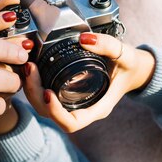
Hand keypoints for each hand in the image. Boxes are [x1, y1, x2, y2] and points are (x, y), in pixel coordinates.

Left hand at [23, 32, 154, 132]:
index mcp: (96, 108)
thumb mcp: (125, 55)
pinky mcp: (64, 93)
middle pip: (49, 114)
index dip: (55, 112)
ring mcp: (71, 102)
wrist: (133, 69)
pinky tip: (30, 66)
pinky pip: (43, 94)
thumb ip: (108, 46)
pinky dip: (33, 83)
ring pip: (42, 105)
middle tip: (30, 69)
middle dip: (35, 94)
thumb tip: (85, 39)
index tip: (47, 92)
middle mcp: (81, 109)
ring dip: (30, 88)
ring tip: (27, 66)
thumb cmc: (130, 66)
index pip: (71, 122)